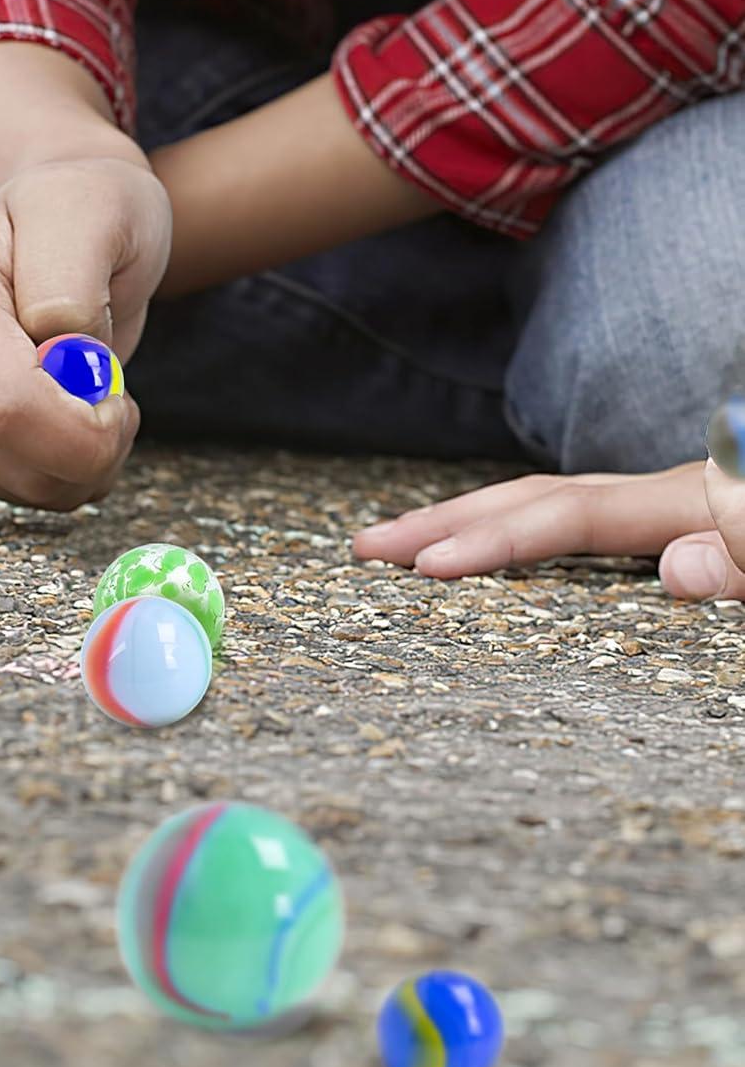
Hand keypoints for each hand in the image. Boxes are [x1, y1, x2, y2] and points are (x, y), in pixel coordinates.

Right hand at [0, 158, 170, 508]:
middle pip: (13, 461)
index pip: (8, 409)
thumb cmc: (82, 212)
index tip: (117, 384)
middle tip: (115, 389)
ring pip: (20, 489)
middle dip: (92, 446)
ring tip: (95, 392)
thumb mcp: (92, 209)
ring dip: (85, 461)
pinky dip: (66, 471)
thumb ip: (73, 276)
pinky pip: (19, 495)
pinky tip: (72, 417)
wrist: (64, 228)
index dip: (85, 423)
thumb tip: (60, 347)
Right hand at [354, 460, 744, 600]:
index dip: (496, 539)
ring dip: (473, 523)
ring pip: (554, 507)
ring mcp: (679, 511)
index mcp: (702, 501)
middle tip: (365, 548)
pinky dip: (523, 535)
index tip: (426, 570)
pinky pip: (585, 529)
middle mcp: (678, 497)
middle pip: (537, 497)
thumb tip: (676, 567)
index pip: (573, 515)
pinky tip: (501, 552)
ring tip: (403, 545)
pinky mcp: (690, 530)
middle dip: (447, 520)